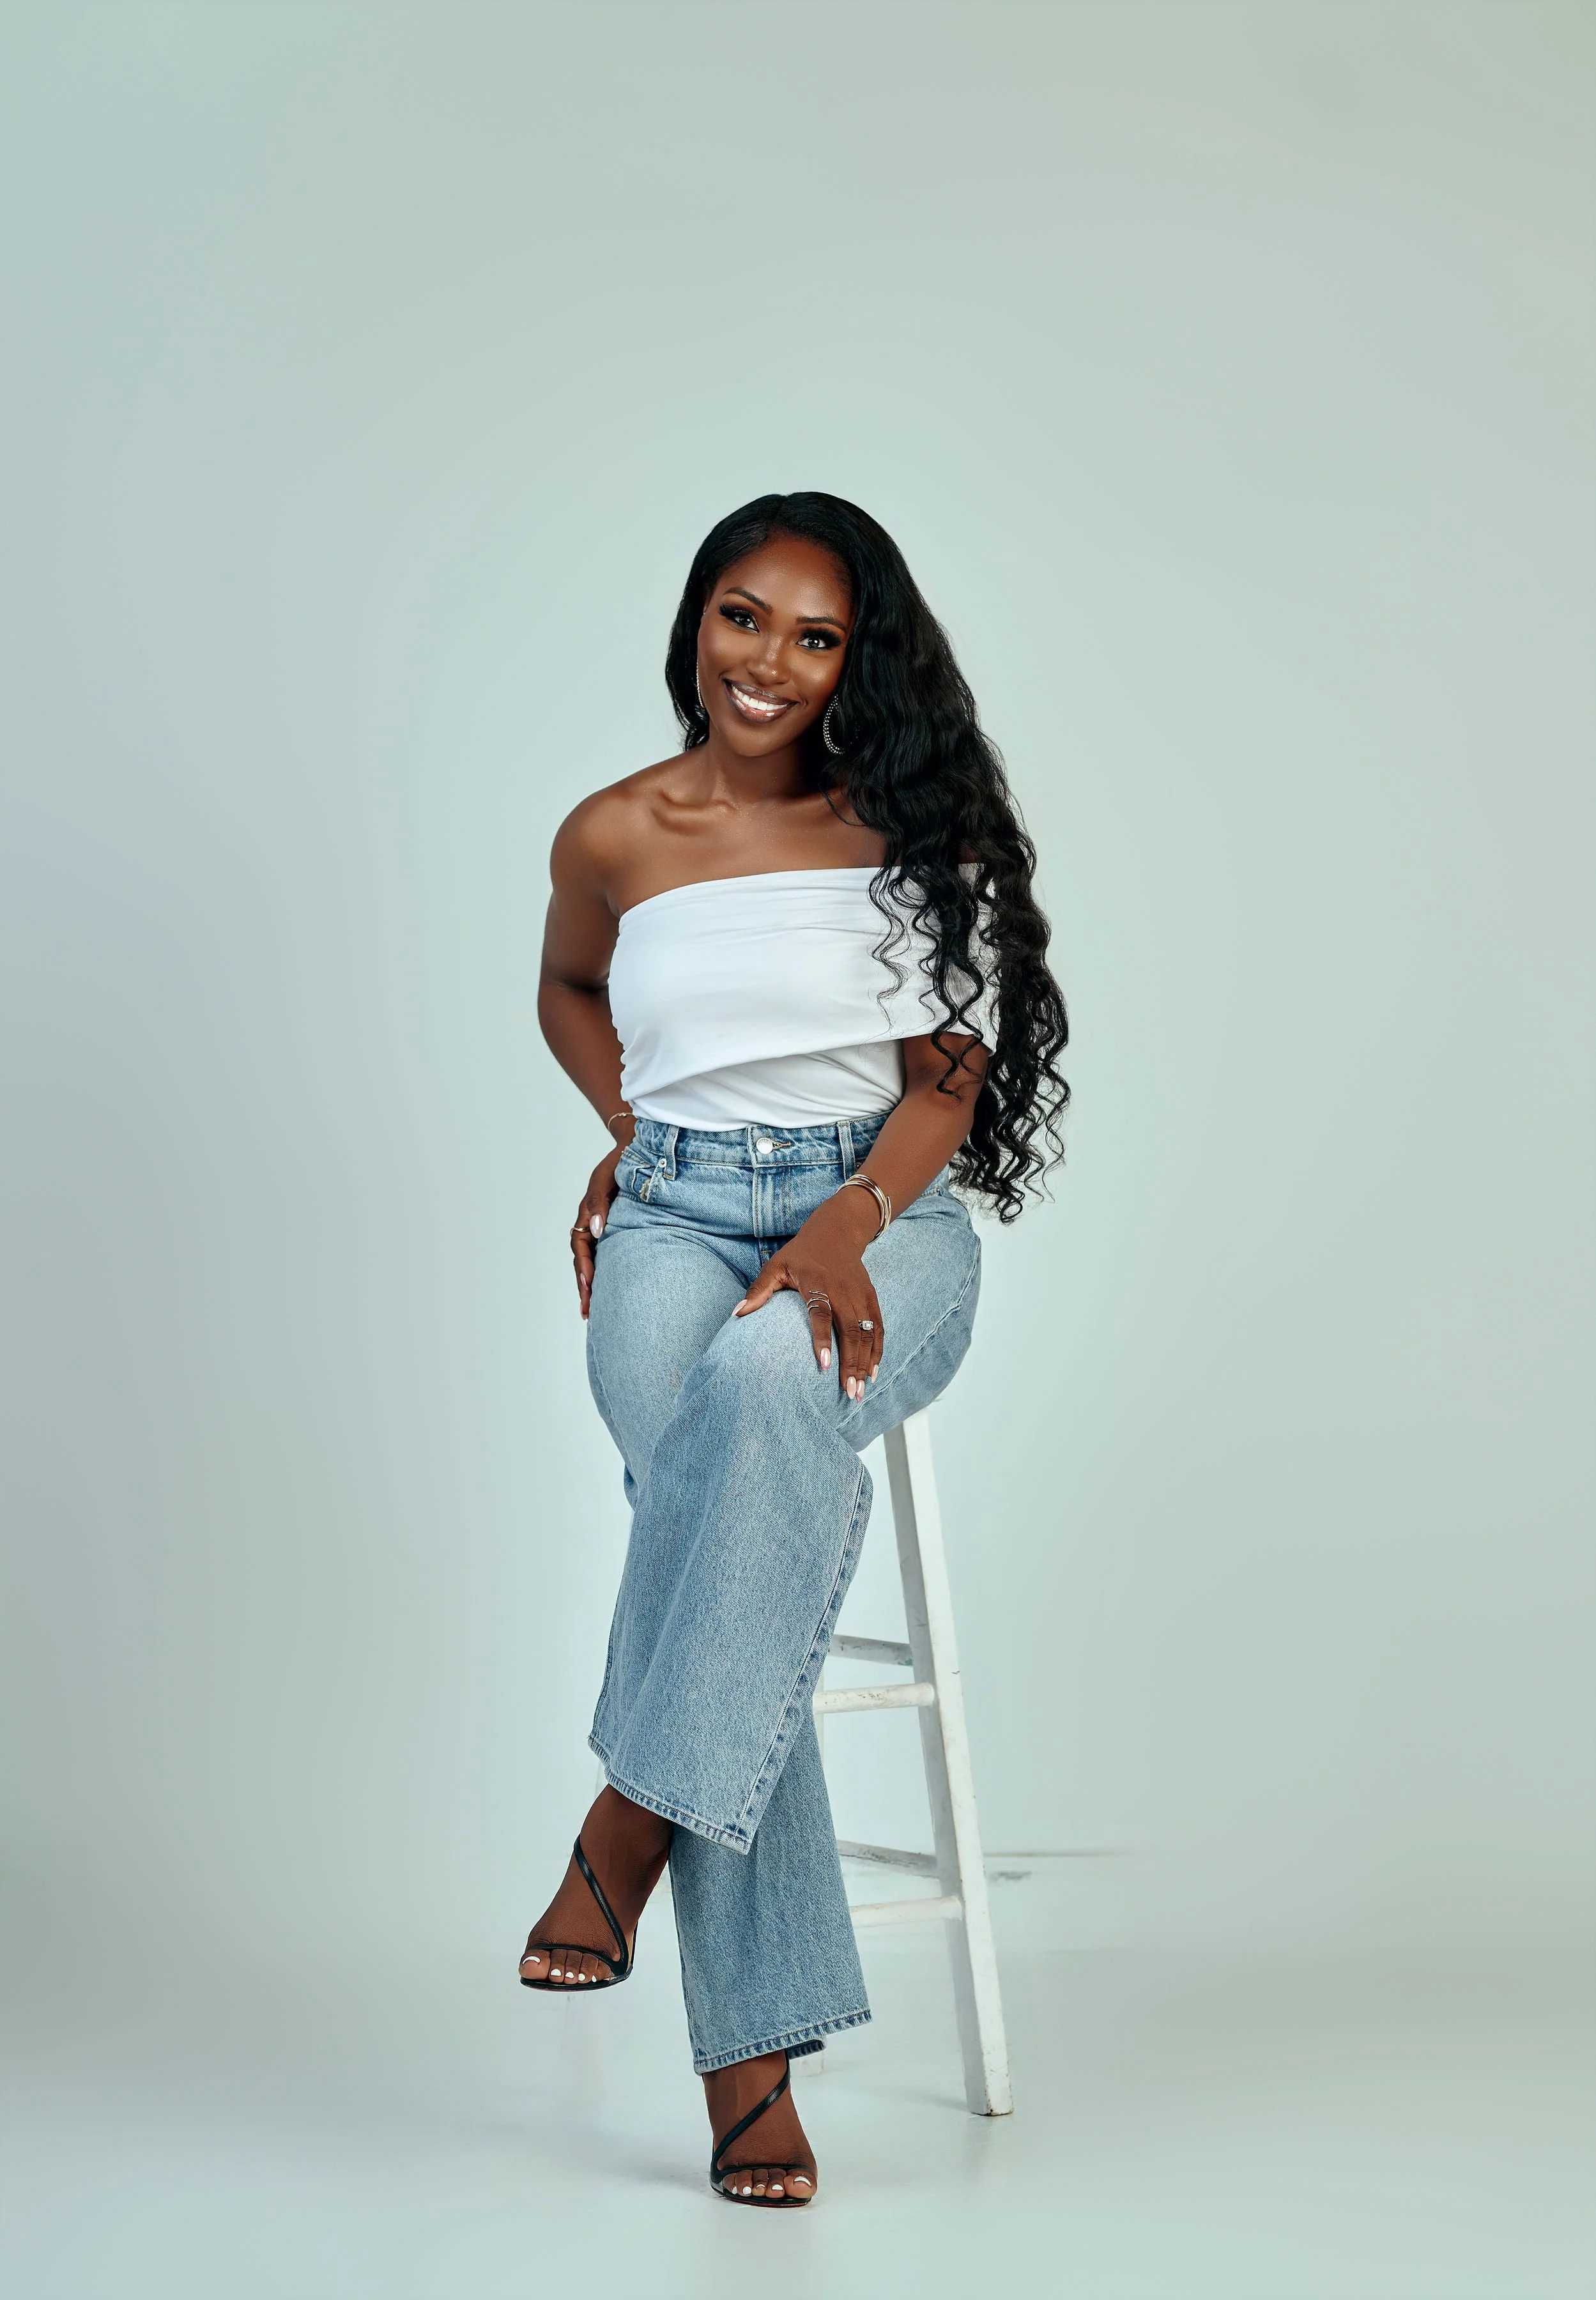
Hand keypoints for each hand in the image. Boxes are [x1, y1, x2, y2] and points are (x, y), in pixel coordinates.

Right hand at [570, 1146, 621, 1319]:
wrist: (635, 1147)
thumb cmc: (621, 1160)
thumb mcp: (606, 1178)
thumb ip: (599, 1202)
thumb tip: (595, 1230)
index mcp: (587, 1212)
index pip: (581, 1245)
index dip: (584, 1267)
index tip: (589, 1286)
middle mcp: (592, 1223)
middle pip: (582, 1260)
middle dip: (584, 1286)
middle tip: (588, 1311)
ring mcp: (602, 1227)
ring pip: (592, 1261)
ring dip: (590, 1285)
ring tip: (592, 1311)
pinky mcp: (615, 1229)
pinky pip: (604, 1255)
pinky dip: (603, 1274)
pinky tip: (607, 1291)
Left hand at [734, 1189, 883, 1399]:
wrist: (837, 1231)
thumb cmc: (801, 1253)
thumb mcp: (776, 1265)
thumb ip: (759, 1290)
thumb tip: (736, 1315)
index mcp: (817, 1283)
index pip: (821, 1313)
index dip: (823, 1339)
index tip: (825, 1365)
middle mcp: (842, 1290)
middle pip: (850, 1330)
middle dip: (851, 1363)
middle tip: (849, 1392)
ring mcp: (860, 1295)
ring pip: (867, 1333)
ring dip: (865, 1363)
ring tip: (860, 1390)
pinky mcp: (871, 1297)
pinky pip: (878, 1327)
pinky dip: (877, 1350)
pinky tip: (873, 1372)